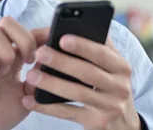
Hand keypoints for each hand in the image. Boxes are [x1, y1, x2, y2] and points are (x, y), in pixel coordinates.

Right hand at [0, 17, 40, 129]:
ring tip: (4, 73)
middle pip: (7, 21)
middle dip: (23, 39)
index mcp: (12, 55)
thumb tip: (51, 60)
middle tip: (27, 61)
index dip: (38, 33)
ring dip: (4, 54)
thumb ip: (39, 77)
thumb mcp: (28, 94)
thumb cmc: (1, 112)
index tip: (50, 43)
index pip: (24, 30)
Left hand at [21, 32, 140, 129]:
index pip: (102, 53)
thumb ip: (90, 49)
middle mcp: (120, 86)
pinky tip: (29, 100)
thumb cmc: (107, 86)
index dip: (82, 45)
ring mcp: (110, 107)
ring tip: (30, 76)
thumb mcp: (107, 68)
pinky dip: (46, 107)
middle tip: (39, 53)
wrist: (123, 124)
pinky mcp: (97, 123)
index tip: (62, 38)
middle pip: (88, 73)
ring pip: (77, 93)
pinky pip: (67, 113)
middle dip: (62, 62)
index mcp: (121, 66)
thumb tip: (56, 32)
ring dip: (51, 83)